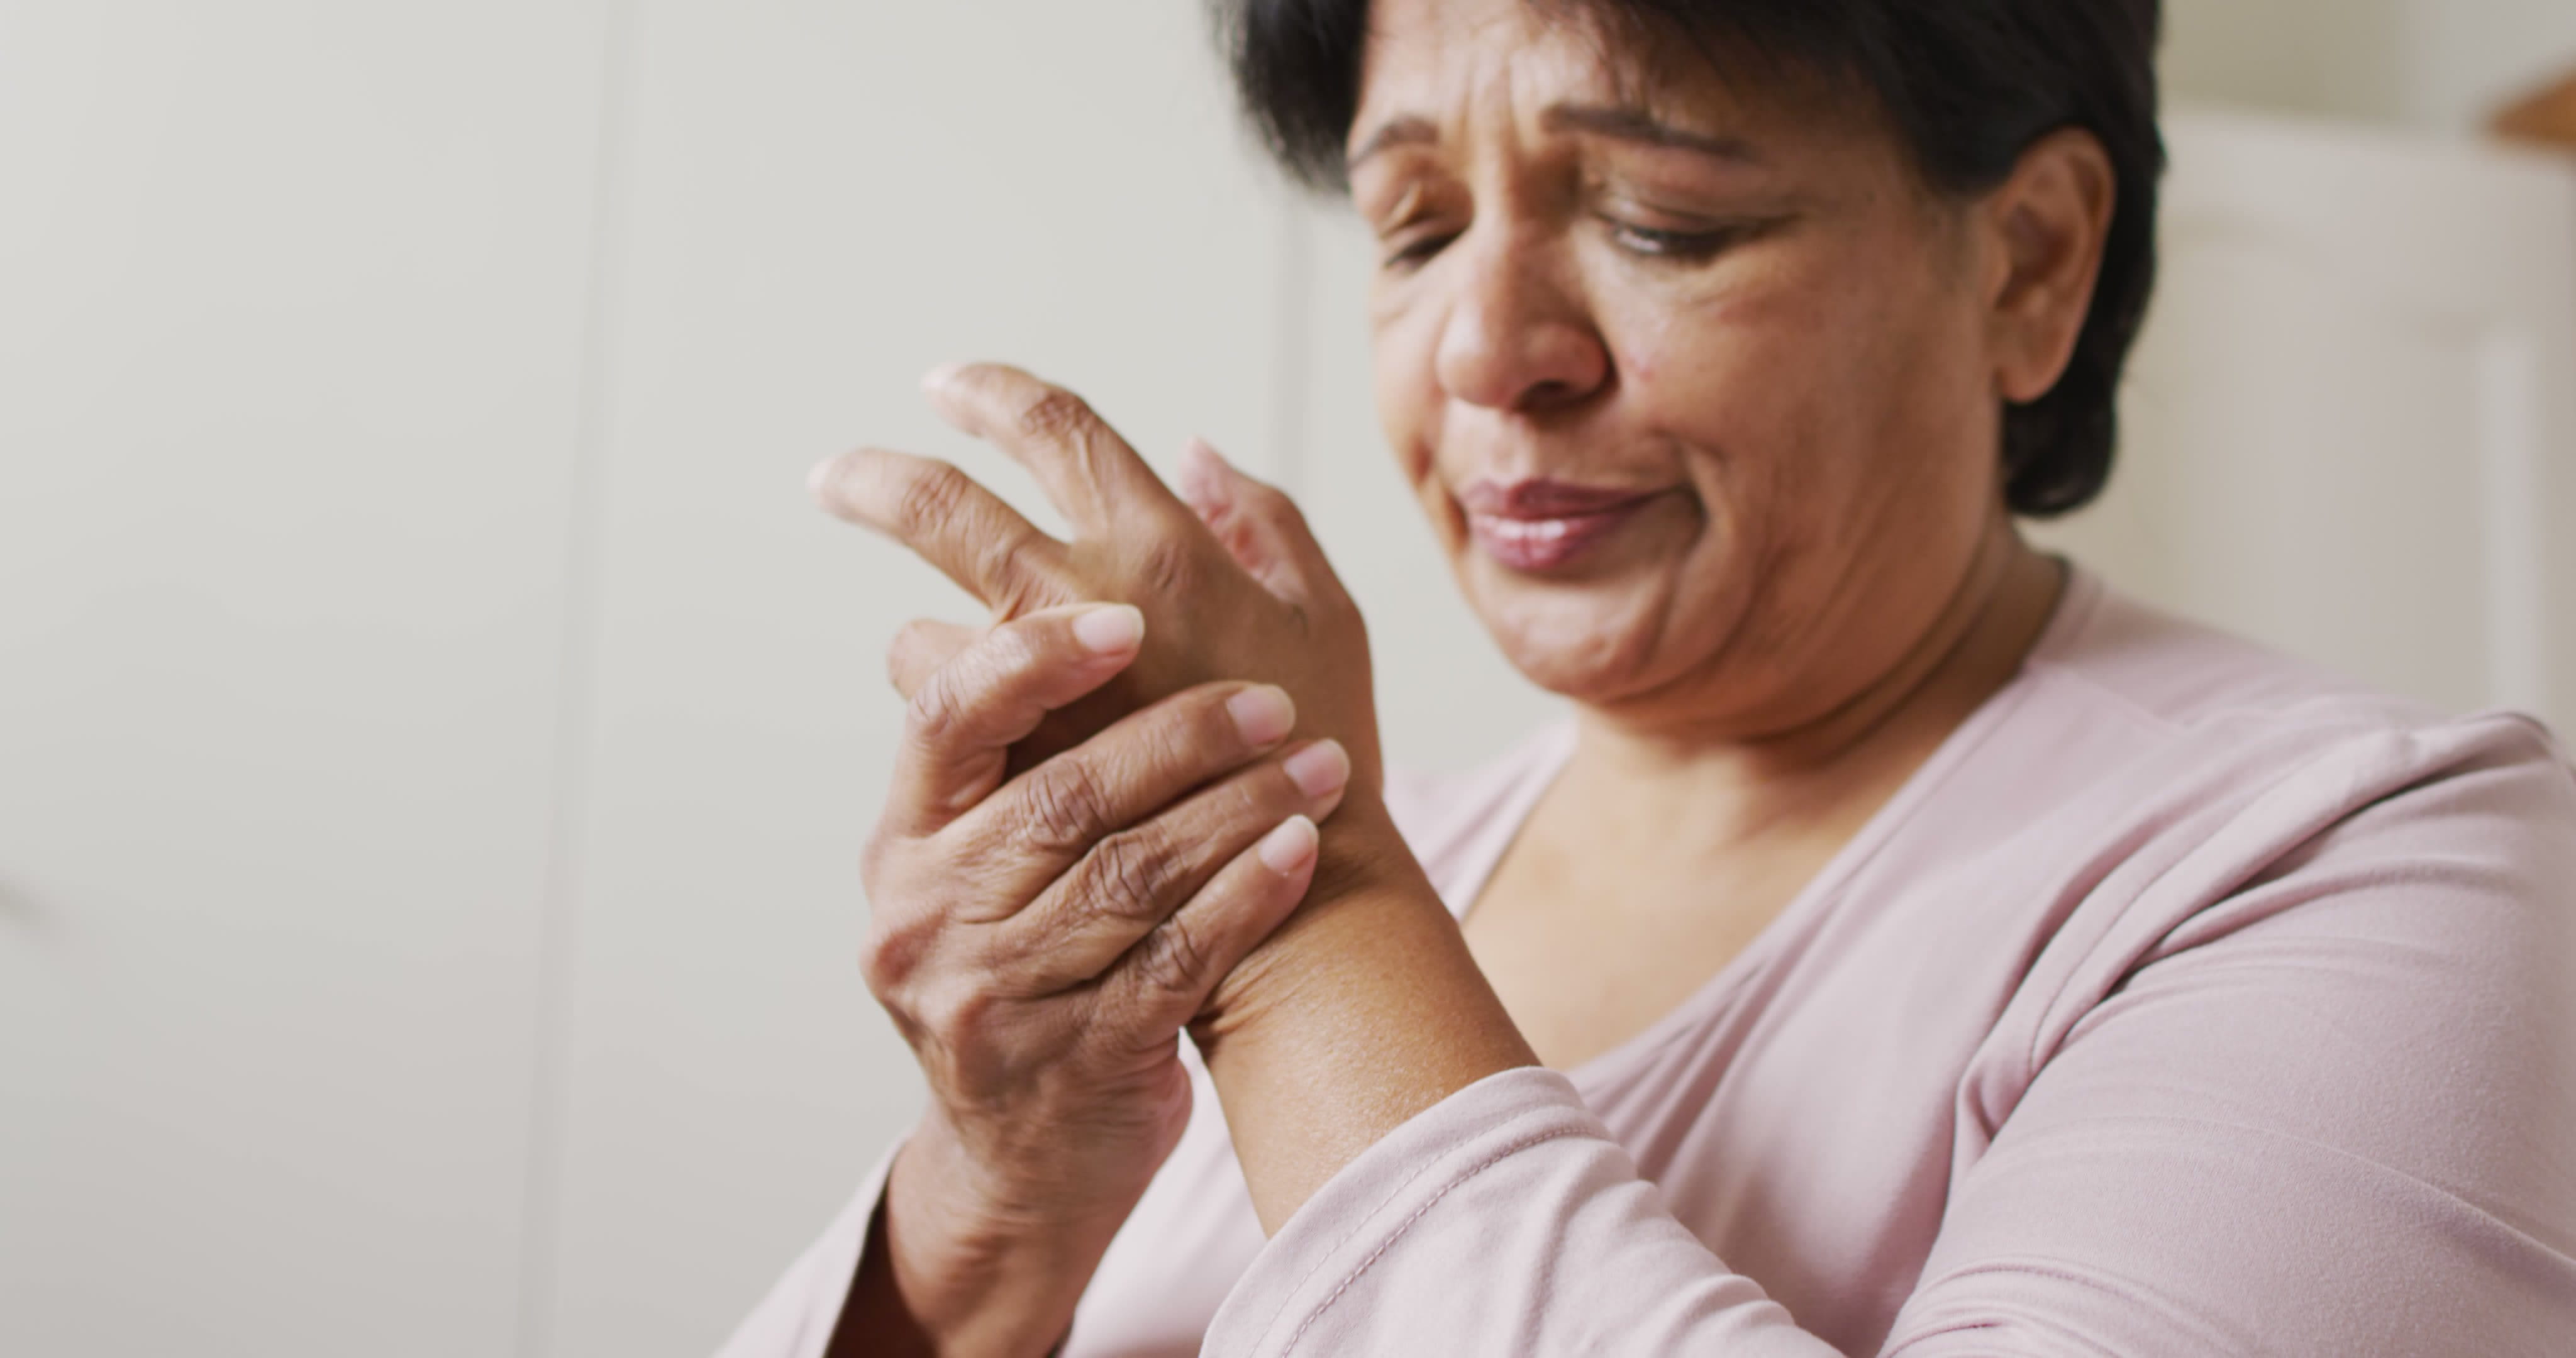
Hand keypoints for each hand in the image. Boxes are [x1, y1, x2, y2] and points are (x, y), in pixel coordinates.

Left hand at [813, 363, 1383, 796]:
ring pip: (923, 637)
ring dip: (930, 647)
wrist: (1305, 895)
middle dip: (875, 483)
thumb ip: (1264, 521)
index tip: (950, 386)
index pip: (1056, 428)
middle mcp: (1088, 600)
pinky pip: (941, 731)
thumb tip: (1193, 452)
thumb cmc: (1325, 746)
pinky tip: (990, 757)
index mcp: (1164, 547)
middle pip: (943, 506)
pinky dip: (956, 731)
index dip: (994, 393)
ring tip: (953, 679)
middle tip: (833, 480)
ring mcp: (1038, 695)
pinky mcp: (1010, 775)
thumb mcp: (1325, 614)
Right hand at [845, 602, 1353, 1354]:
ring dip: (1240, 810)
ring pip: (1132, 875)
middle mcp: (933, 918)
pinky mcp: (1081, 1060)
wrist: (1015, 1167)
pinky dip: (1248, 897)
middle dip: (1182, 734)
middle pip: (1064, 796)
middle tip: (1274, 699)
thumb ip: (1007, 755)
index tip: (1127, 617)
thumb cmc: (1016, 976)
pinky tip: (1301, 851)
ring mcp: (999, 999)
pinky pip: (1178, 959)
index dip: (1035, 659)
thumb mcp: (971, 869)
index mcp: (904, 844)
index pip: (948, 720)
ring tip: (1319, 767)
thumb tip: (1061, 596)